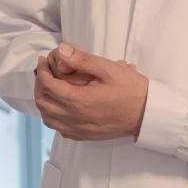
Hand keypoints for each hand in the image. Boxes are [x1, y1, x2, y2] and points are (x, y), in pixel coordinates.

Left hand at [34, 45, 148, 140]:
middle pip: (42, 102)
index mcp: (78, 100)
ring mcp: (80, 130)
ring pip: (48, 118)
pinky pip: (60, 129)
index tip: (44, 60)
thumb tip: (61, 51)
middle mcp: (75, 118)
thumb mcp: (109, 69)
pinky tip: (60, 106)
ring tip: (50, 87)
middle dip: (39, 84)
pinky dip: (53, 117)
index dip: (41, 70)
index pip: (47, 85)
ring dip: (44, 101)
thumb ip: (82, 60)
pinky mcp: (86, 136)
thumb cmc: (131, 89)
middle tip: (44, 71)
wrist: (148, 114)